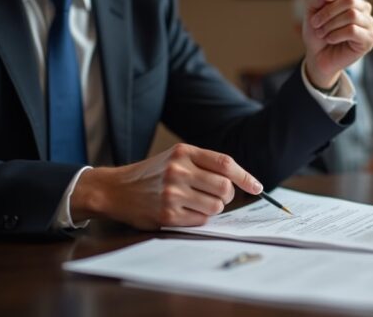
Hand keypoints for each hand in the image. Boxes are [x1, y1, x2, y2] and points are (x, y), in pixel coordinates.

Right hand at [70, 144, 263, 229]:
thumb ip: (204, 164)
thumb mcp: (176, 158)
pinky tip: (185, 212)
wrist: (115, 189)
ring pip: (216, 206)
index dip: (245, 177)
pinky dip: (199, 218)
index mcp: (184, 152)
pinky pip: (201, 220)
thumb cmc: (152, 174)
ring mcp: (172, 193)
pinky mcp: (167, 214)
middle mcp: (178, 170)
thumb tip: (240, 182)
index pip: (225, 163)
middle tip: (218, 196)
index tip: (257, 187)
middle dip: (228, 195)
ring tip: (197, 203)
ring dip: (213, 208)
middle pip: (225, 187)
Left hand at [302, 0, 372, 88]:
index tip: (318, 5)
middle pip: (349, 0)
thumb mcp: (312, 12)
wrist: (318, 57)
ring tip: (321, 33)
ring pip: (352, 15)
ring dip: (331, 24)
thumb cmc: (318, 34)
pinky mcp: (370, 39)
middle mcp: (364, 9)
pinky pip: (353, 30)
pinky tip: (330, 39)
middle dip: (328, 11)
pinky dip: (337, 34)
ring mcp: (369, 24)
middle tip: (315, 23)